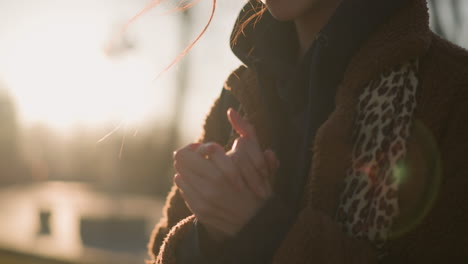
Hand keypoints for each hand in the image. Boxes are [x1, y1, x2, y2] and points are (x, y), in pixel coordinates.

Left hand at [172, 109, 278, 239]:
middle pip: (183, 159)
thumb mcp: (258, 156)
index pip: (201, 148)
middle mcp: (215, 184)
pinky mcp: (200, 210)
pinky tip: (198, 183)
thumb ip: (246, 130)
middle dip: (188, 154)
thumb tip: (231, 110)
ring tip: (198, 170)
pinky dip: (186, 183)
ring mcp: (206, 199)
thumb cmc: (258, 185)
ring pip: (180, 174)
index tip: (204, 149)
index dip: (200, 147)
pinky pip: (183, 189)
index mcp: (229, 168)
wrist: (257, 222)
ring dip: (186, 169)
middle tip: (196, 156)